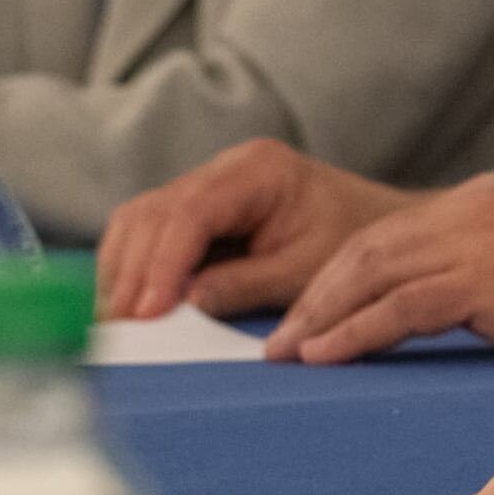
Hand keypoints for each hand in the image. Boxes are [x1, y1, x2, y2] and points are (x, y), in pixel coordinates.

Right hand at [92, 139, 404, 322]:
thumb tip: (181, 304)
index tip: (146, 312)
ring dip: (123, 271)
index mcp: (259, 170)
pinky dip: (133, 267)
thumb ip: (244, 285)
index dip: (161, 263)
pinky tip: (128, 305)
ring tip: (114, 323)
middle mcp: (225, 167)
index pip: (191, 212)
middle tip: (115, 327)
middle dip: (132, 272)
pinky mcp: (199, 209)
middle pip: (154, 213)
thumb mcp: (306, 272)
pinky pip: (149, 232)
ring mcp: (207, 184)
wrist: (380, 228)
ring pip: (140, 220)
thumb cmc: (353, 245)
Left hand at [272, 174, 493, 362]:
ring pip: (374, 272)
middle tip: (277, 343)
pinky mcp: (490, 275)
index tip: (302, 317)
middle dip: (313, 296)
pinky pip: (402, 306)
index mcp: (481, 200)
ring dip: (321, 315)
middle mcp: (474, 207)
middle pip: (367, 247)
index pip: (386, 234)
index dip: (333, 276)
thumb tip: (417, 305)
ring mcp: (482, 237)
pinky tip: (327, 355)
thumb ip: (473, 269)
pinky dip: (355, 331)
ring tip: (289, 354)